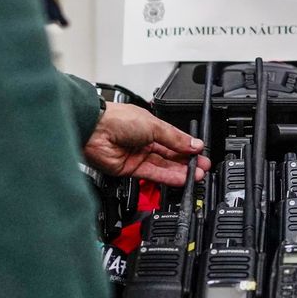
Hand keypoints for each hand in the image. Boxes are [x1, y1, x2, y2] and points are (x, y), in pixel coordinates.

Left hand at [82, 102, 211, 186]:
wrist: (94, 129)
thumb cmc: (118, 118)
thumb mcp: (154, 125)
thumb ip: (175, 138)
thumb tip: (194, 144)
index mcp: (150, 126)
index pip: (174, 139)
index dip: (188, 147)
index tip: (201, 154)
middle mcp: (144, 142)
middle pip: (170, 155)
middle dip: (187, 161)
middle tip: (202, 167)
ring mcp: (137, 156)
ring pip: (163, 166)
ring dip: (180, 171)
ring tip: (196, 175)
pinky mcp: (130, 170)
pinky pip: (153, 175)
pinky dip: (167, 177)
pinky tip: (180, 178)